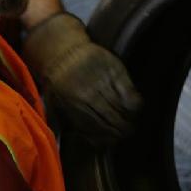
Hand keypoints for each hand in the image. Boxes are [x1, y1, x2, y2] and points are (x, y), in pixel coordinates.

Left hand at [22, 13, 141, 145]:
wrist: (62, 49)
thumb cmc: (59, 80)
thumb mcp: (55, 103)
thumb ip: (68, 123)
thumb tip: (87, 141)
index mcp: (75, 105)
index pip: (98, 129)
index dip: (109, 138)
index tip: (114, 140)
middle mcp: (89, 94)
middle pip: (113, 121)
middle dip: (122, 130)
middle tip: (127, 132)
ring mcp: (102, 81)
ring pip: (122, 108)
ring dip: (129, 118)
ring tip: (132, 122)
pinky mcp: (114, 70)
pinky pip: (129, 91)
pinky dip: (134, 102)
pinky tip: (135, 105)